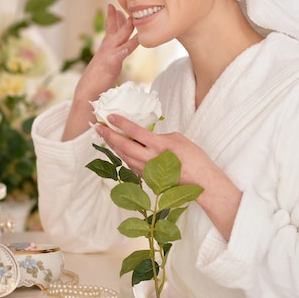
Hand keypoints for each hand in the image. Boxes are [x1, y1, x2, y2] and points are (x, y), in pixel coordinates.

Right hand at [76, 4, 138, 100]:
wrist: (88, 90)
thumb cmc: (97, 78)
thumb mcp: (106, 62)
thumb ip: (112, 53)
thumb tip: (118, 47)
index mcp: (106, 47)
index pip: (111, 28)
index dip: (114, 16)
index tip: (116, 6)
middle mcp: (107, 47)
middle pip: (115, 28)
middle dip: (121, 16)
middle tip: (127, 5)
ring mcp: (109, 54)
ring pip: (121, 38)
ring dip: (127, 28)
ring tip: (133, 19)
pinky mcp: (112, 63)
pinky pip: (121, 53)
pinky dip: (126, 47)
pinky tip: (134, 42)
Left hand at [95, 114, 210, 185]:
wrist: (200, 181)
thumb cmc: (193, 157)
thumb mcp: (177, 138)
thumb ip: (158, 136)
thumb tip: (144, 136)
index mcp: (159, 145)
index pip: (135, 131)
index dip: (121, 123)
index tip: (110, 116)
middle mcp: (150, 158)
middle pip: (123, 145)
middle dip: (109, 135)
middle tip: (98, 126)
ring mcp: (147, 169)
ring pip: (124, 156)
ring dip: (113, 146)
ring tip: (105, 136)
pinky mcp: (147, 177)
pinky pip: (130, 164)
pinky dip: (122, 155)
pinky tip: (118, 149)